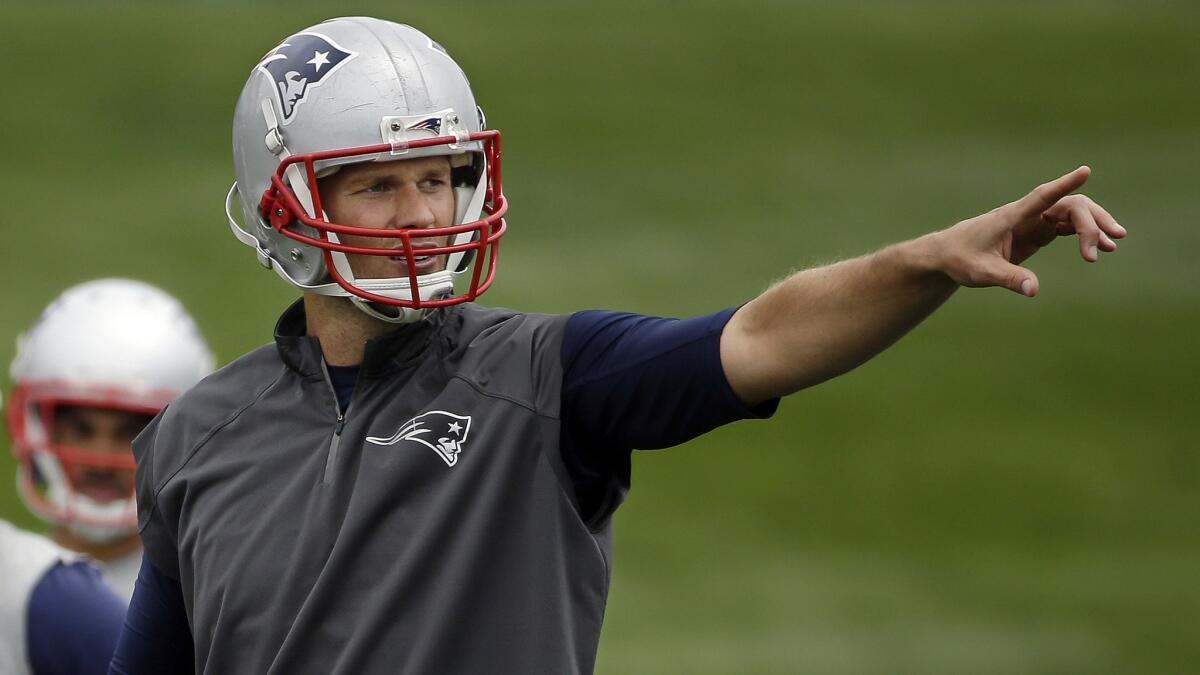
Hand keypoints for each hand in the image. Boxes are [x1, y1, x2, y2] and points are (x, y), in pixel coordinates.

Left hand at [932, 166, 1125, 296]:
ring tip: (1113, 245)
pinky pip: (1065, 227)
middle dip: (1091, 221)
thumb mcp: (982, 272)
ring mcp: (1032, 222)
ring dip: (1092, 227)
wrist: (948, 255)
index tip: (1086, 171)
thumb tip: (1033, 289)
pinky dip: (1082, 235)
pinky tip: (1097, 248)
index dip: (1063, 184)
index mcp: (1011, 217)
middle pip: (1067, 206)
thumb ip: (1008, 278)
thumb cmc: (960, 259)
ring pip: (1071, 215)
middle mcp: (1026, 215)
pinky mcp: (1035, 232)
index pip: (1042, 196)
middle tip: (1109, 242)